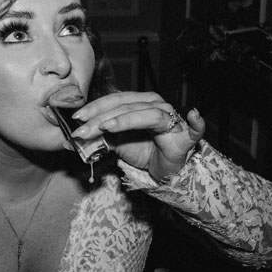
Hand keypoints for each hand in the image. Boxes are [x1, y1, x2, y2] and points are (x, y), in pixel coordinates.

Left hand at [71, 91, 204, 181]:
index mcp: (140, 103)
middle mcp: (157, 106)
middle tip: (83, 130)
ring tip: (106, 127)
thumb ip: (100, 138)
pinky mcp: (187, 137)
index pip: (115, 100)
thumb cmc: (143, 152)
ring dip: (125, 120)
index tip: (77, 118)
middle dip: (101, 118)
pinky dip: (196, 122)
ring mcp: (173, 119)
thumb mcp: (116, 144)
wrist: (164, 171)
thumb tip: (74, 140)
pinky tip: (193, 114)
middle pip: (127, 107)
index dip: (96, 107)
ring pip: (147, 114)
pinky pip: (195, 129)